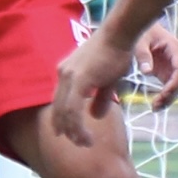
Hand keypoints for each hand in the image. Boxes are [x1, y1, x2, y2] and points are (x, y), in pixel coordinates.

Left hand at [52, 22, 141, 147]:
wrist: (119, 35)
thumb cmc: (116, 52)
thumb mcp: (107, 80)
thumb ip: (100, 98)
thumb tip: (95, 116)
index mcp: (67, 72)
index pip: (59, 101)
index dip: (61, 120)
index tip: (67, 135)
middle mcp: (63, 73)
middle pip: (58, 108)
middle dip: (66, 129)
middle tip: (78, 143)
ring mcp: (69, 76)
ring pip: (64, 112)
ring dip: (73, 131)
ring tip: (84, 143)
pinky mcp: (79, 79)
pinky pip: (73, 109)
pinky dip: (77, 126)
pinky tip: (85, 135)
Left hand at [134, 21, 177, 99]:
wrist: (140, 28)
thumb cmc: (141, 32)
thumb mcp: (140, 42)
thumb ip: (143, 56)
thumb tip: (147, 72)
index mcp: (174, 48)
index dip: (175, 83)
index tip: (164, 94)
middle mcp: (177, 59)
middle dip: (171, 94)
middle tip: (157, 105)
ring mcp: (172, 67)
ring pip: (177, 87)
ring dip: (168, 98)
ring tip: (155, 108)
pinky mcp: (165, 72)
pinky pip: (169, 87)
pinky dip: (164, 97)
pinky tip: (155, 105)